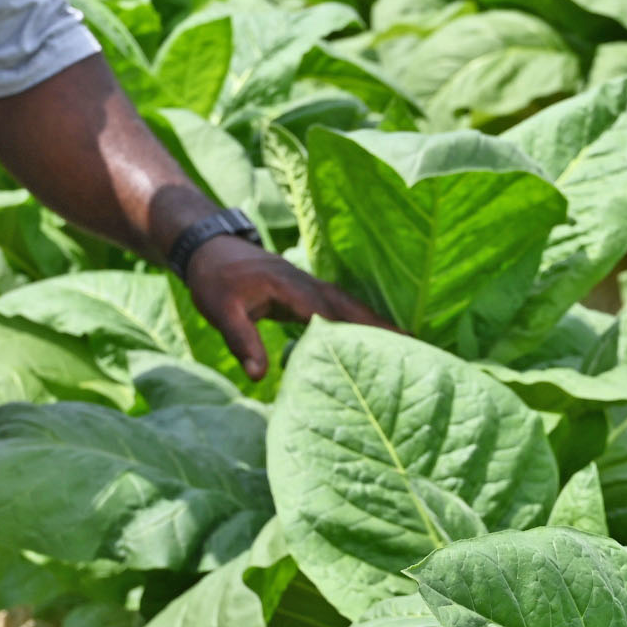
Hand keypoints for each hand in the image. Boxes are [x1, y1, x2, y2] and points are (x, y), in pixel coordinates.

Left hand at [183, 234, 390, 379]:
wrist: (209, 249)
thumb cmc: (214, 281)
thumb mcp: (220, 311)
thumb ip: (241, 341)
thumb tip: (260, 376)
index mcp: (291, 288)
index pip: (331, 315)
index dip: (359, 332)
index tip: (386, 351)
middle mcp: (308, 284)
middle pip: (353, 307)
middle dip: (383, 327)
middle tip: (417, 347)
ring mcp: (310, 286)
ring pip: (351, 305)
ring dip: (378, 323)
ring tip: (408, 344)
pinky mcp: (307, 292)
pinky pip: (341, 306)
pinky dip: (362, 320)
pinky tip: (374, 336)